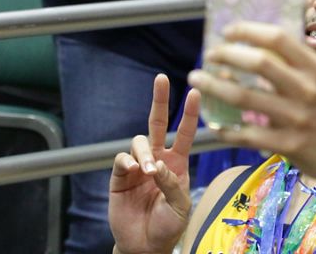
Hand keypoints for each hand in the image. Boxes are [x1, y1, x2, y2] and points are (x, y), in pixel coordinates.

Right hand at [108, 75, 199, 253]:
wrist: (146, 244)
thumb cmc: (169, 225)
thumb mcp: (181, 206)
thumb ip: (172, 184)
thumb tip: (158, 165)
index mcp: (178, 163)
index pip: (185, 132)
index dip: (189, 113)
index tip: (195, 91)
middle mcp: (158, 159)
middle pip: (157, 123)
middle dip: (160, 100)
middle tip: (161, 78)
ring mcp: (138, 166)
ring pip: (139, 141)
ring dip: (144, 152)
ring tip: (148, 170)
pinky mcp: (120, 177)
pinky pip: (121, 160)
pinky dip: (127, 161)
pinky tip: (134, 170)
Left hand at [188, 22, 315, 182]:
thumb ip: (294, 67)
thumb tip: (253, 50)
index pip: (278, 38)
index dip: (248, 31)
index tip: (229, 32)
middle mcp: (307, 90)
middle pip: (259, 63)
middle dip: (227, 55)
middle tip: (210, 54)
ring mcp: (298, 118)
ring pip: (245, 99)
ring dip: (215, 87)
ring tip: (197, 79)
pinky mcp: (289, 145)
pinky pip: (248, 135)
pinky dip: (227, 129)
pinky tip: (214, 124)